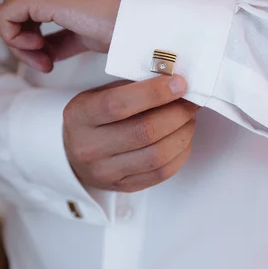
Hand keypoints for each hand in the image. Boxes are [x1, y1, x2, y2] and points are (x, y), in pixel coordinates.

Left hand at [0, 0, 127, 71]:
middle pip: (20, 7)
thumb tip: (45, 51)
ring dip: (21, 44)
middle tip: (45, 63)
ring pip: (10, 12)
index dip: (35, 34)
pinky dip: (15, 40)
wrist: (137, 22)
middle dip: (27, 41)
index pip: (34, 3)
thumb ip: (61, 37)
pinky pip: (5, 16)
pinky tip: (38, 51)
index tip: (49, 59)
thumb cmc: (123, 26)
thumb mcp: (85, 32)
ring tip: (43, 60)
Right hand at [63, 75, 197, 192]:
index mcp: (80, 116)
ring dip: (183, 133)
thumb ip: (131, 87)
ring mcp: (106, 171)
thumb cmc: (94, 118)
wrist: (75, 155)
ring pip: (157, 155)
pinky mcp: (124, 187)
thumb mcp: (99, 95)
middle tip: (191, 101)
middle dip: (177, 113)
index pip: (119, 105)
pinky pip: (162, 173)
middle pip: (144, 131)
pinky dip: (181, 153)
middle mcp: (90, 147)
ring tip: (189, 119)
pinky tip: (183, 138)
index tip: (179, 83)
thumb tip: (173, 81)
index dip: (154, 93)